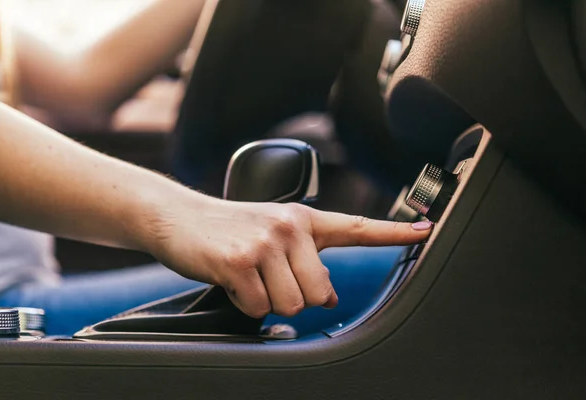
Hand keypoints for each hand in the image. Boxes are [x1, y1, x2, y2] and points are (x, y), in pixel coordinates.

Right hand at [150, 198, 432, 318]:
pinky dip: (243, 304)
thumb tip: (328, 295)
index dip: (394, 232)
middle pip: (320, 293)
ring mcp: (265, 243)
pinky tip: (231, 280)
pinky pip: (258, 307)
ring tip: (248, 277)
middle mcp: (290, 227)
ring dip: (267, 301)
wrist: (177, 217)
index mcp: (303, 219)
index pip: (357, 227)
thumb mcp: (272, 232)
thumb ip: (305, 258)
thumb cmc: (228, 229)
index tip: (424, 232)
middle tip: (268, 279)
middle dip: (295, 297)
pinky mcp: (240, 262)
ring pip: (291, 305)